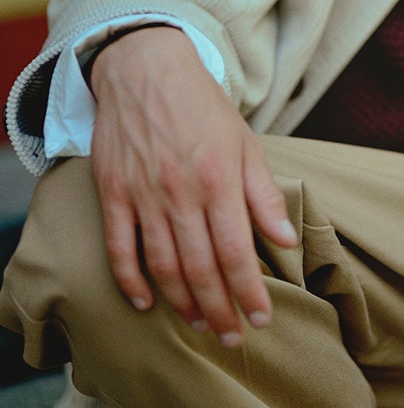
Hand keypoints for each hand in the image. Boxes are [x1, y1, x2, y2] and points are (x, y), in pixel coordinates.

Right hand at [89, 25, 297, 345]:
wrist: (146, 70)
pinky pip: (120, 247)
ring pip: (163, 264)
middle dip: (220, 310)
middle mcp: (181, 192)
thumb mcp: (246, 144)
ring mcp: (143, 195)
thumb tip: (286, 240)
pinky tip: (144, 303)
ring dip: (182, 302)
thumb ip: (264, 194)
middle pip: (201, 268)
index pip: (238, 251)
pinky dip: (130, 279)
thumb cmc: (204, 108)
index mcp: (220, 180)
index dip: (250, 291)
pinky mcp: (113, 193)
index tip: (262, 318)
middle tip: (233, 337)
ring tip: (200, 325)